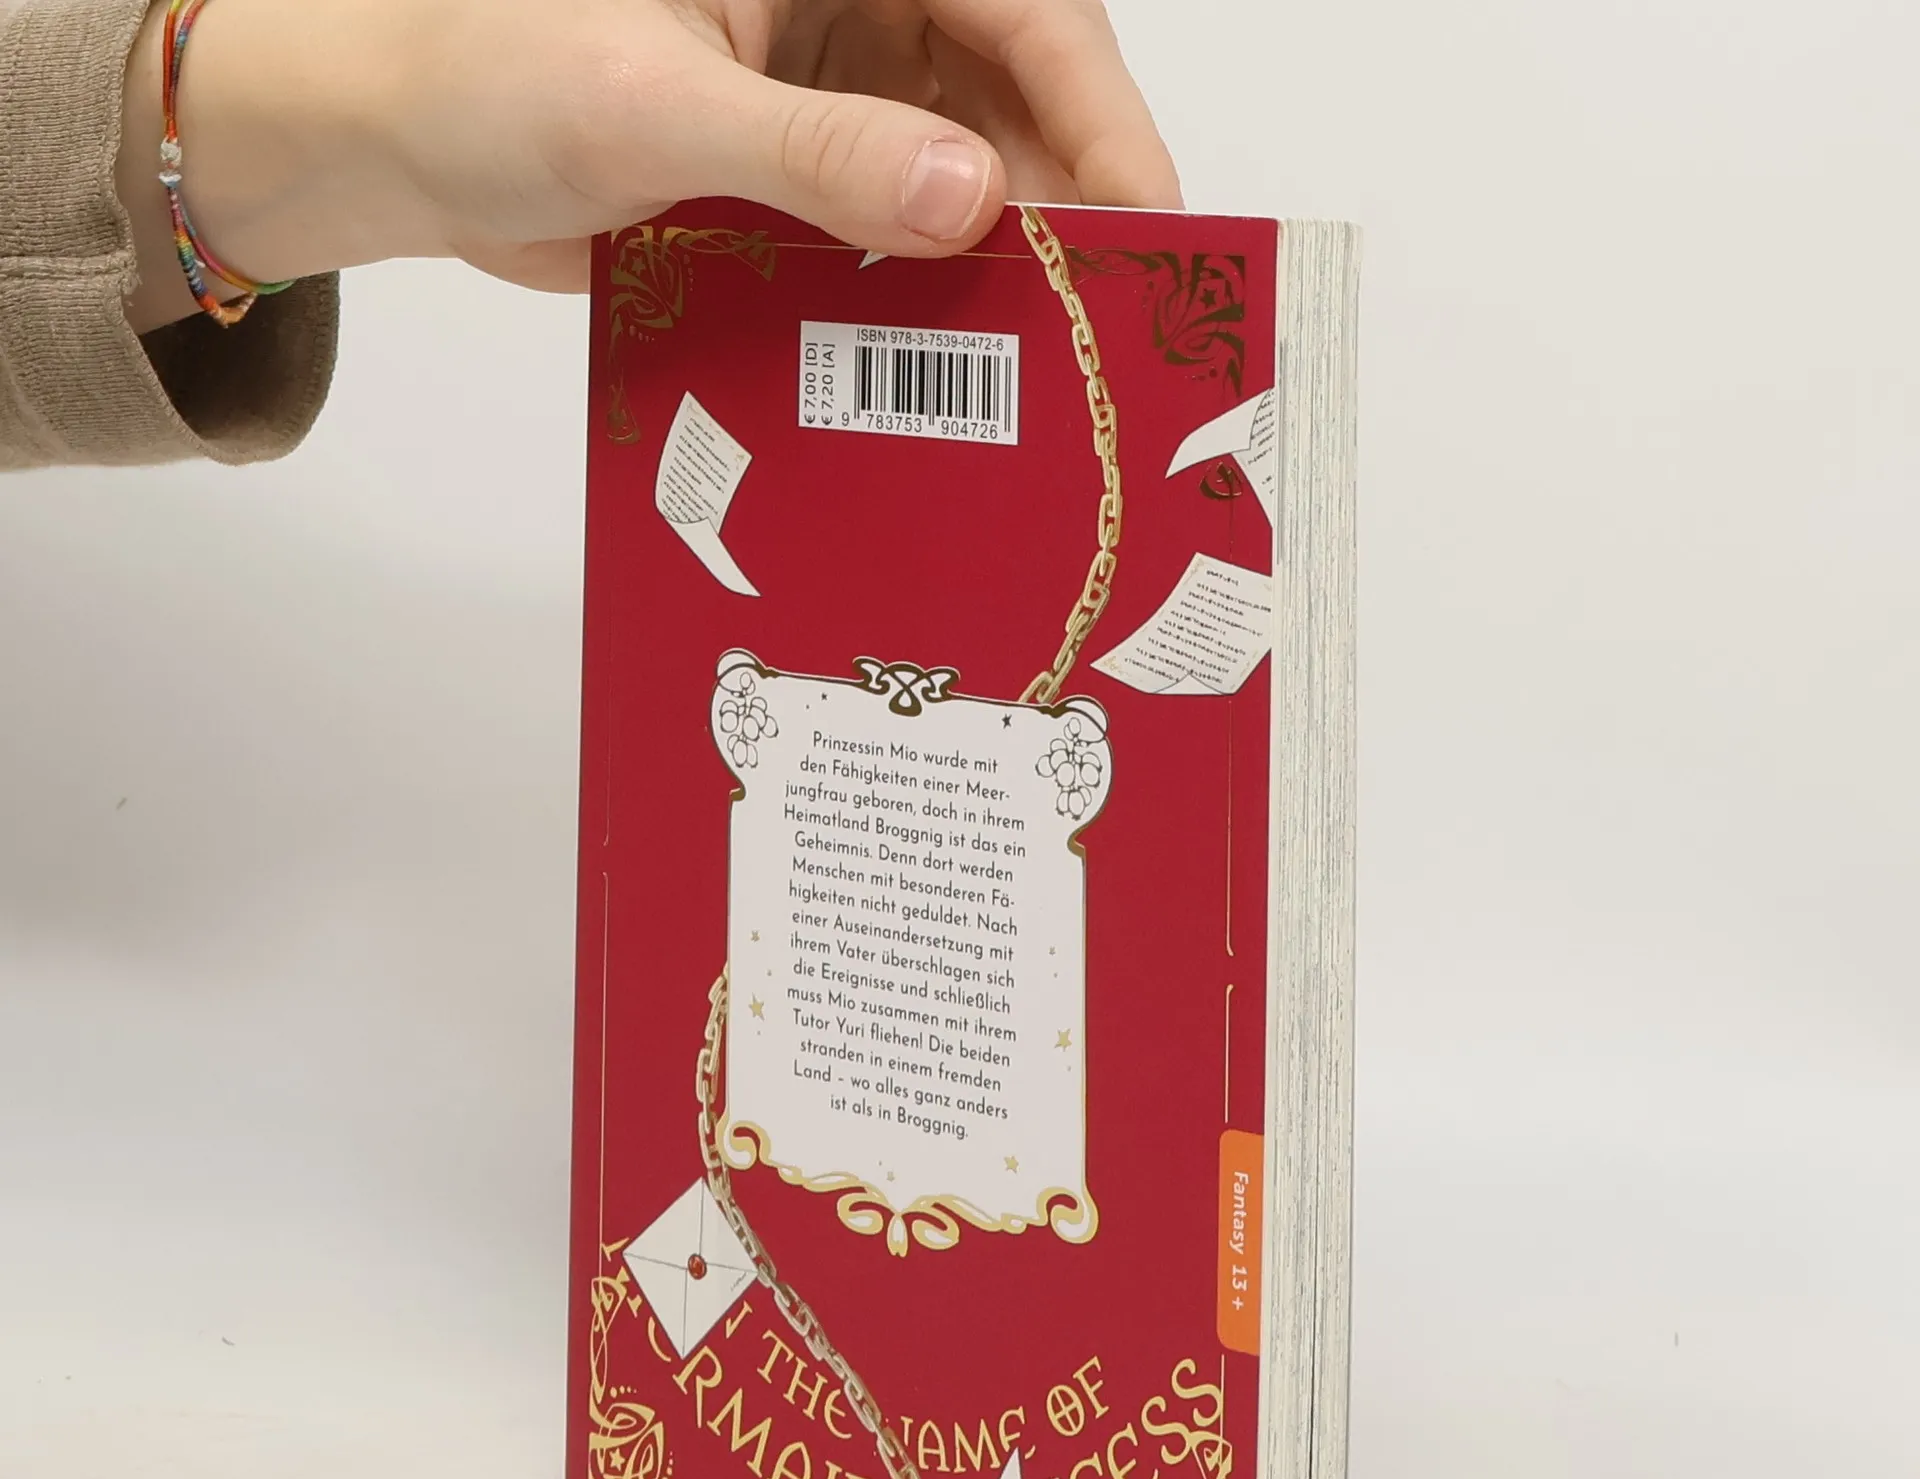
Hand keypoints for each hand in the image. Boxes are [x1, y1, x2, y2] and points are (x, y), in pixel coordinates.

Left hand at [118, 0, 1179, 329]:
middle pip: (1009, 88)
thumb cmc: (484, 75)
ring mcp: (825, 89)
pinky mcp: (797, 171)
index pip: (1019, 2)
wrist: (390, 146)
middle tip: (1095, 321)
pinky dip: (921, 291)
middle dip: (1059, 198)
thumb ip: (815, 153)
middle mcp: (846, 2)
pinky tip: (943, 358)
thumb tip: (966, 202)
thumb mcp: (655, 108)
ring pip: (961, 168)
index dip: (1096, 106)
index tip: (1143, 220)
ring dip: (995, 260)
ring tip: (1031, 359)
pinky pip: (893, 229)